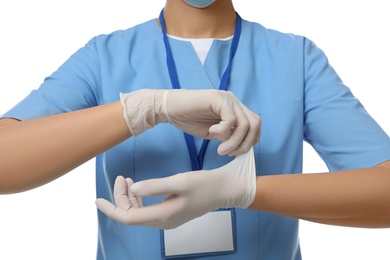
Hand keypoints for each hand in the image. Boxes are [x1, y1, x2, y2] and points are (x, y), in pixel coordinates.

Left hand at [95, 147, 255, 229]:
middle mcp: (163, 221)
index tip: (97, 200)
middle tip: (121, 178)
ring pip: (138, 212)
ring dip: (129, 197)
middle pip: (131, 214)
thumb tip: (134, 188)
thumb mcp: (179, 181)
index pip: (128, 217)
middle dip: (121, 197)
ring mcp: (167, 218)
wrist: (224, 190)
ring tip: (127, 179)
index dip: (111, 209)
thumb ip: (155, 186)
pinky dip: (139, 198)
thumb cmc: (205, 185)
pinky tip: (138, 187)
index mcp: (163, 216)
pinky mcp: (171, 212)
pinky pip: (147, 209)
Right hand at [120, 89, 259, 155]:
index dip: (249, 141)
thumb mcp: (213, 132)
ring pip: (245, 123)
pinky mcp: (218, 98)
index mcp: (235, 109)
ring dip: (234, 141)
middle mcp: (234, 101)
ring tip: (220, 149)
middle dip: (245, 144)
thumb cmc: (189, 120)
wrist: (169, 109)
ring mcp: (227, 98)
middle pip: (255, 123)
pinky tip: (211, 132)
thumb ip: (228, 136)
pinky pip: (231, 119)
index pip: (254, 124)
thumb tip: (240, 146)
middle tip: (228, 153)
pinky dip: (223, 131)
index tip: (234, 152)